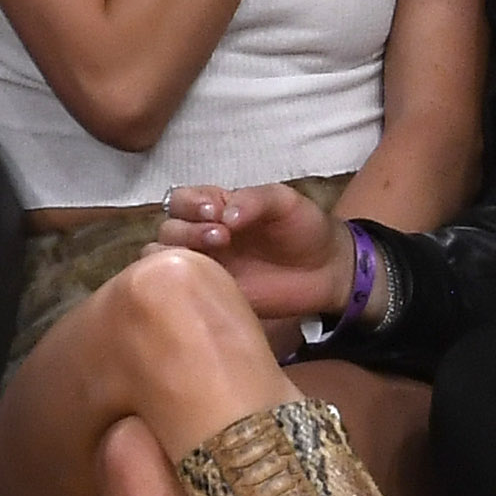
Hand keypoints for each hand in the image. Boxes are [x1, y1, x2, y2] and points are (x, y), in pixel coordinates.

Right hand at [157, 182, 350, 320]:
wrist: (328, 269)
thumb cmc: (304, 228)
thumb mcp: (284, 201)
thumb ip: (254, 200)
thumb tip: (225, 214)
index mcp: (217, 207)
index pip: (183, 200)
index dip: (191, 205)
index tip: (215, 212)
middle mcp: (203, 235)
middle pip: (169, 229)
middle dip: (188, 230)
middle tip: (222, 237)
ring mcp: (207, 267)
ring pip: (166, 259)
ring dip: (179, 254)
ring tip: (215, 255)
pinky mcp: (214, 294)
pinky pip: (181, 292)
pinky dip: (178, 285)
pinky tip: (202, 282)